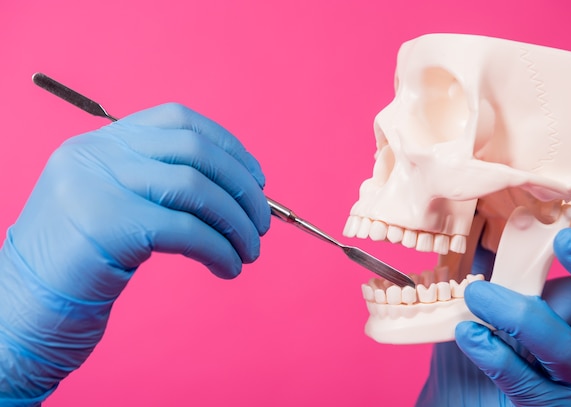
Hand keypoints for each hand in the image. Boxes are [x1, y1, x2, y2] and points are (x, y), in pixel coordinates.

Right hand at [0, 103, 270, 403]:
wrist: (21, 309)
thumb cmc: (79, 264)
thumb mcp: (116, 207)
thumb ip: (159, 186)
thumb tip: (239, 190)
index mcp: (99, 143)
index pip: (177, 121)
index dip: (227, 146)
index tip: (256, 179)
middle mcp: (95, 154)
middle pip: (193, 149)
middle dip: (242, 187)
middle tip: (262, 224)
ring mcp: (96, 185)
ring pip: (194, 187)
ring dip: (237, 222)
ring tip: (251, 252)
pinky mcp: (105, 224)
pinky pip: (185, 230)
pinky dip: (220, 249)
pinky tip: (229, 268)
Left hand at [417, 228, 570, 405]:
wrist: (458, 395)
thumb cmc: (480, 340)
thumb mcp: (485, 293)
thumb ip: (493, 263)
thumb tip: (484, 217)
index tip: (570, 234)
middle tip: (566, 241)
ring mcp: (566, 380)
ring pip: (567, 350)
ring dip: (522, 316)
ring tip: (478, 295)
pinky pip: (528, 383)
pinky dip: (498, 356)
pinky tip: (469, 334)